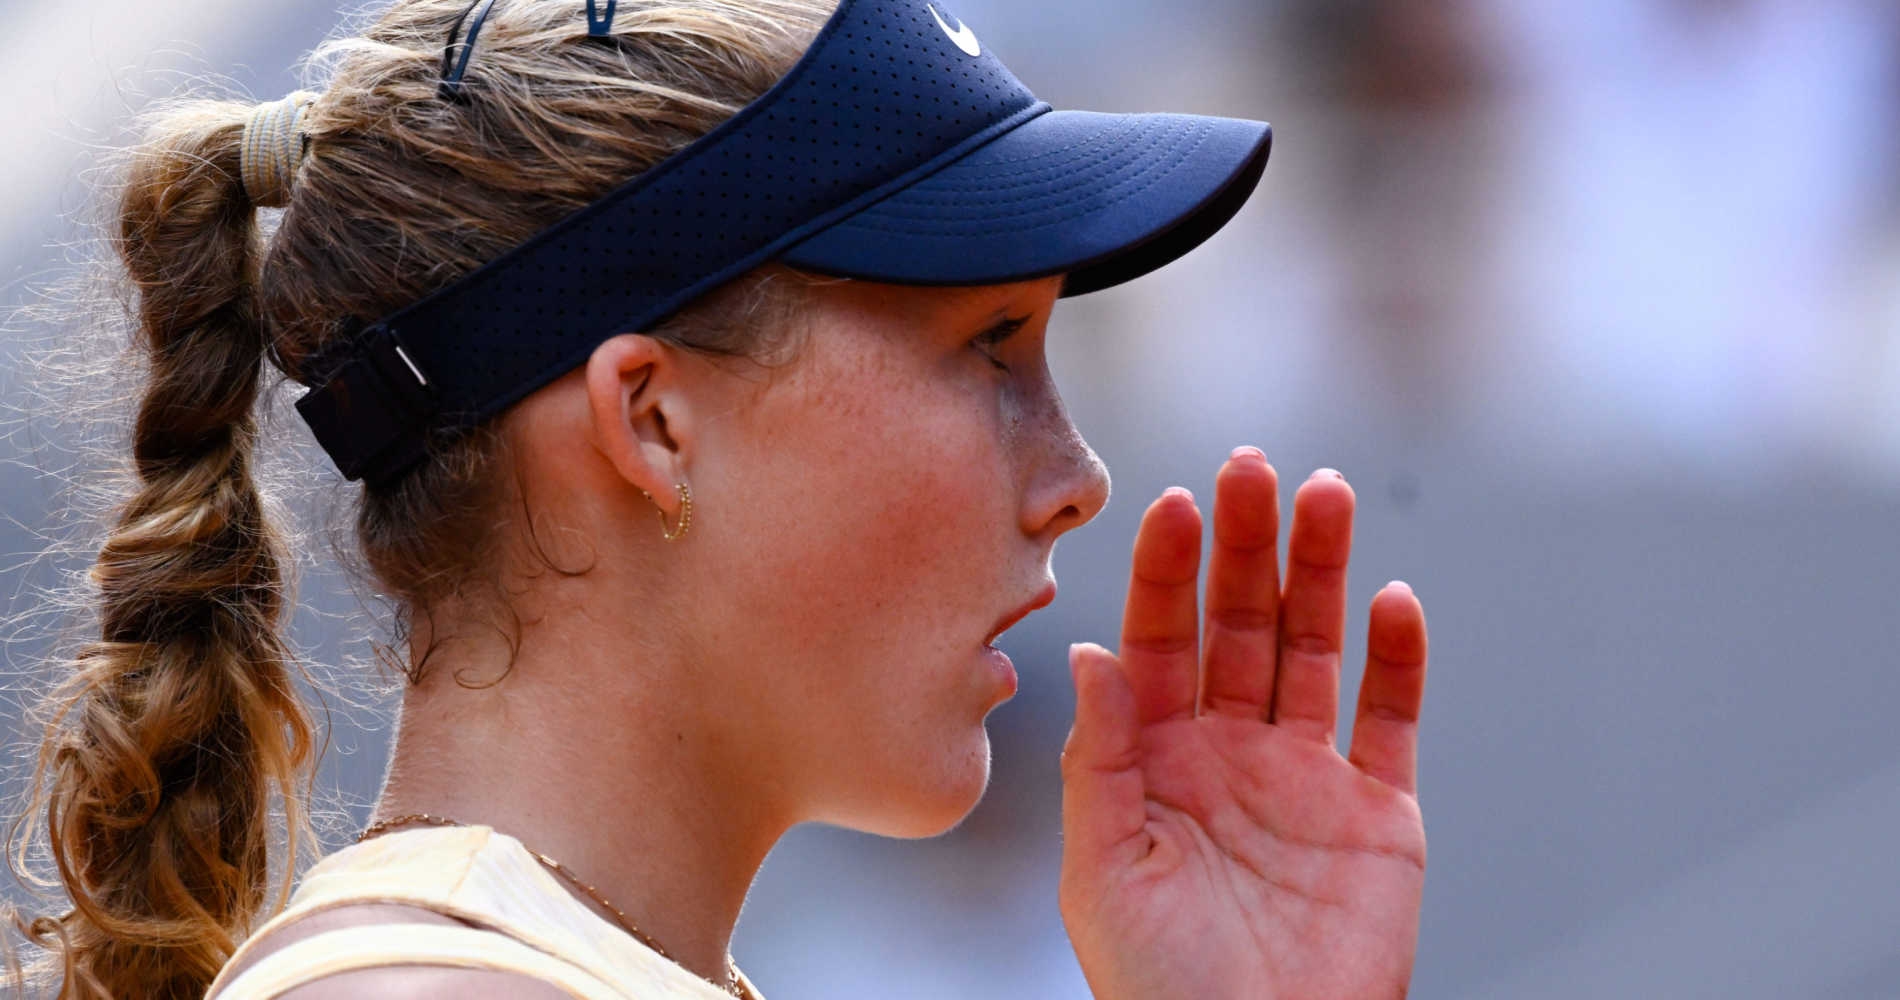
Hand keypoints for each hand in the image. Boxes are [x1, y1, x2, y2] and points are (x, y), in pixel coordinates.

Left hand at [1058, 449, 1427, 999]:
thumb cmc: (1157, 982)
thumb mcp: (1103, 869)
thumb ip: (1097, 758)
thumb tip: (1087, 650)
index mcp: (1154, 756)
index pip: (1159, 639)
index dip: (1167, 571)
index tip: (1174, 501)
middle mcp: (1229, 749)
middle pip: (1241, 625)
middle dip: (1245, 545)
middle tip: (1252, 465)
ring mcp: (1305, 776)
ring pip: (1316, 650)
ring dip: (1321, 572)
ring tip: (1323, 494)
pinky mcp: (1377, 812)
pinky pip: (1390, 720)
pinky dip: (1399, 660)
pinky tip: (1393, 600)